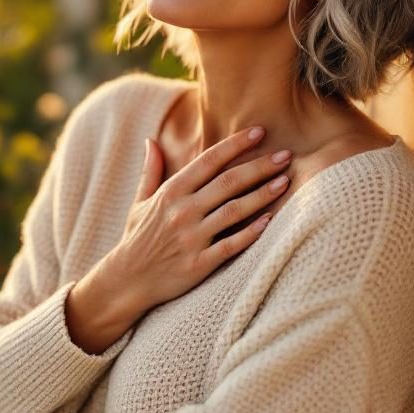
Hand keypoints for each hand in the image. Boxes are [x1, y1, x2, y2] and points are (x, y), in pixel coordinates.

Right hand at [109, 127, 292, 312]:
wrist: (127, 281)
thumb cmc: (136, 239)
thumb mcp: (139, 202)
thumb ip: (150, 171)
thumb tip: (150, 140)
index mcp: (171, 192)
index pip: (209, 161)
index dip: (236, 144)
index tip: (260, 132)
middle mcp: (182, 211)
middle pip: (228, 182)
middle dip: (260, 166)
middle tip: (286, 155)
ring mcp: (191, 237)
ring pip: (234, 211)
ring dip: (262, 195)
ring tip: (285, 182)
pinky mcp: (199, 263)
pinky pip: (231, 245)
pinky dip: (251, 233)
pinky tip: (270, 221)